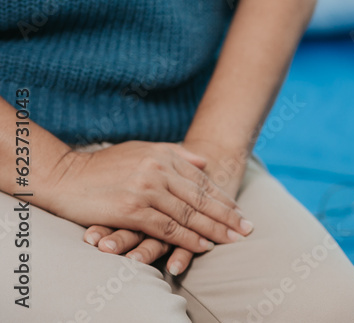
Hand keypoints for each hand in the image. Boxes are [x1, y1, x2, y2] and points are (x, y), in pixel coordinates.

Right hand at [84, 141, 251, 275]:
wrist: (62, 175)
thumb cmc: (102, 165)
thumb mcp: (142, 149)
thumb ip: (175, 155)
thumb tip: (204, 161)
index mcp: (164, 156)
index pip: (201, 182)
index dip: (222, 198)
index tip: (239, 212)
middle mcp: (159, 171)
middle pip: (200, 198)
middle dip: (227, 215)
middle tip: (247, 229)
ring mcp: (146, 189)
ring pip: (189, 214)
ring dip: (213, 230)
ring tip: (232, 240)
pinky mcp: (132, 209)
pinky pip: (168, 227)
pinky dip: (187, 238)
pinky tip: (202, 246)